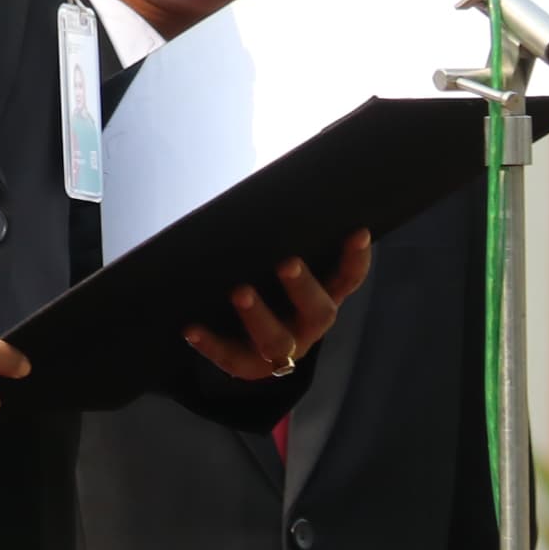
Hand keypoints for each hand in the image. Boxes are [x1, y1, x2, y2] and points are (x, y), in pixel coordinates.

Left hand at [183, 232, 373, 382]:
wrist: (247, 343)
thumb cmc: (267, 283)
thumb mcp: (278, 261)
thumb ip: (280, 234)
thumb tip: (268, 184)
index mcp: (323, 297)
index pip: (347, 279)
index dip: (356, 259)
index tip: (357, 232)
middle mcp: (308, 325)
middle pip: (318, 312)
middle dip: (303, 287)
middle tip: (287, 262)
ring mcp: (281, 349)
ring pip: (277, 340)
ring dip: (258, 316)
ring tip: (239, 291)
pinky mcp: (248, 365)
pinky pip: (231, 359)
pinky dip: (210, 344)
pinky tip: (191, 328)